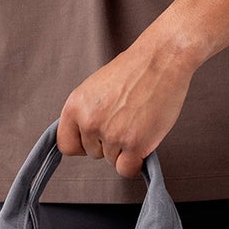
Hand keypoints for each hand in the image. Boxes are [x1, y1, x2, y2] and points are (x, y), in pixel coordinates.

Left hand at [58, 34, 195, 179]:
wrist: (162, 59)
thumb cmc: (135, 70)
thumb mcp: (95, 88)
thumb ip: (86, 112)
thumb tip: (85, 137)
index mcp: (75, 106)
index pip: (66, 144)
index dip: (82, 144)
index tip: (95, 140)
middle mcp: (89, 121)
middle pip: (93, 154)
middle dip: (109, 143)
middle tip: (127, 120)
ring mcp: (111, 134)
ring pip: (112, 160)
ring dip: (126, 148)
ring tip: (139, 122)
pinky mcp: (134, 144)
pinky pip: (126, 169)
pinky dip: (135, 162)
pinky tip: (143, 143)